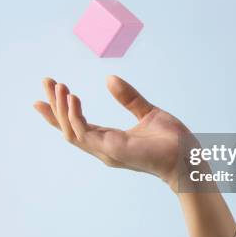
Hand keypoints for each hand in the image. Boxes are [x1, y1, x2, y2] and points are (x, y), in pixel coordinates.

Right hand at [33, 75, 190, 190]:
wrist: (189, 158)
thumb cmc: (172, 141)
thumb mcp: (148, 112)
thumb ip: (129, 97)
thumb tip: (109, 78)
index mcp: (110, 139)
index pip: (77, 125)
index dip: (60, 110)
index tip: (49, 90)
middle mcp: (103, 147)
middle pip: (67, 128)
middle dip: (53, 106)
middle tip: (46, 81)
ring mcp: (106, 151)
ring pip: (72, 131)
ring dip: (61, 109)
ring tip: (59, 86)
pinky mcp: (113, 151)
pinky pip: (85, 134)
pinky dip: (75, 117)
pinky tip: (73, 98)